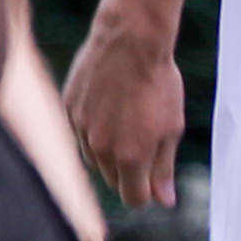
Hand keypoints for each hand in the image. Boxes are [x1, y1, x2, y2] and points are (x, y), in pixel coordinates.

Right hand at [64, 15, 189, 206]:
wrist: (130, 40)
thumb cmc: (158, 82)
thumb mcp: (171, 127)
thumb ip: (164, 168)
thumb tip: (165, 200)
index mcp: (130, 157)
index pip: (133, 198)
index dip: (147, 192)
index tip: (154, 178)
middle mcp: (101, 149)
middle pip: (113, 181)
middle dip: (130, 171)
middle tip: (145, 140)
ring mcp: (81, 129)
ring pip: (94, 159)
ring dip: (109, 152)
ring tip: (127, 121)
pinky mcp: (68, 109)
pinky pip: (79, 134)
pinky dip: (93, 129)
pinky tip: (109, 106)